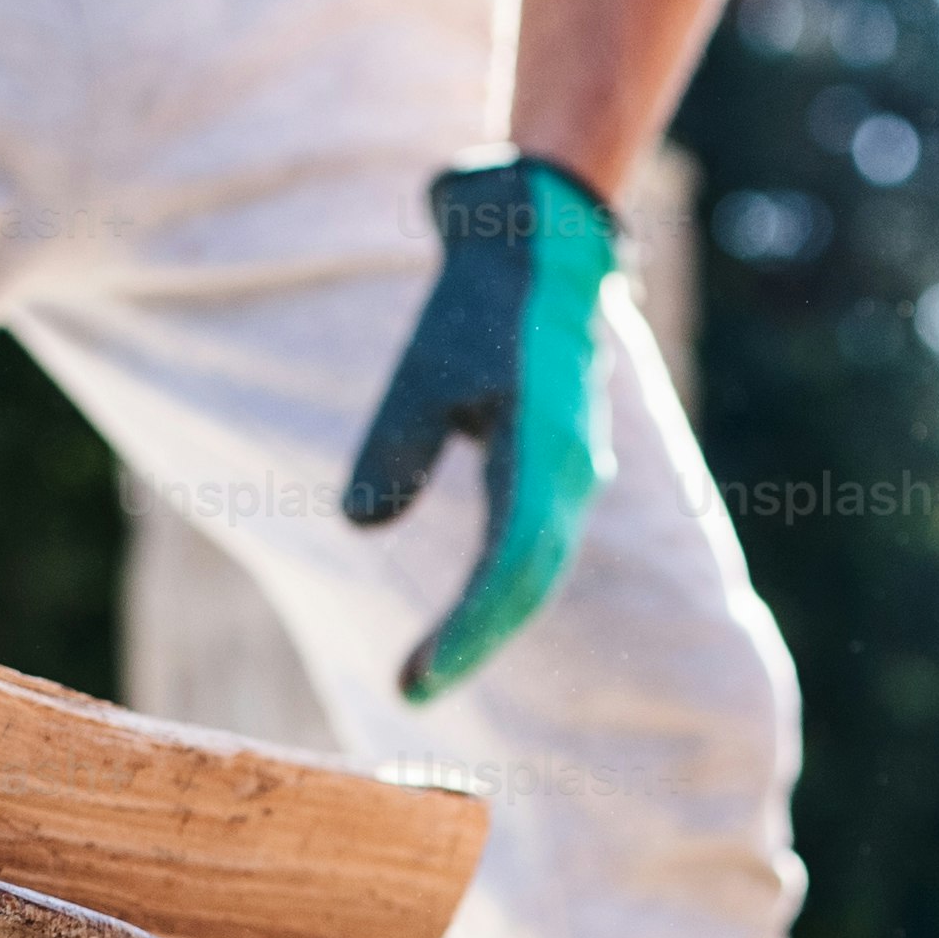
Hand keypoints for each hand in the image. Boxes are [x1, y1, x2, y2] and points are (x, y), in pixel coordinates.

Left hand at [341, 157, 623, 702]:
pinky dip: (499, 587)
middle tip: (411, 692)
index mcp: (542, 451)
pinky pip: (534, 543)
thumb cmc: (477, 305)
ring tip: (430, 667)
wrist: (538, 245)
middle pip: (527, 584)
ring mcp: (574, 470)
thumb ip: (394, 448)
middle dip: (472, 644)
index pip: (509, 568)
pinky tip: (464, 616)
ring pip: (535, 568)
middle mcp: (570, 472)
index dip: (465, 631)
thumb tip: (364, 524)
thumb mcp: (421, 372)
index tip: (414, 679)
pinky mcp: (561, 465)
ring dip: (487, 623)